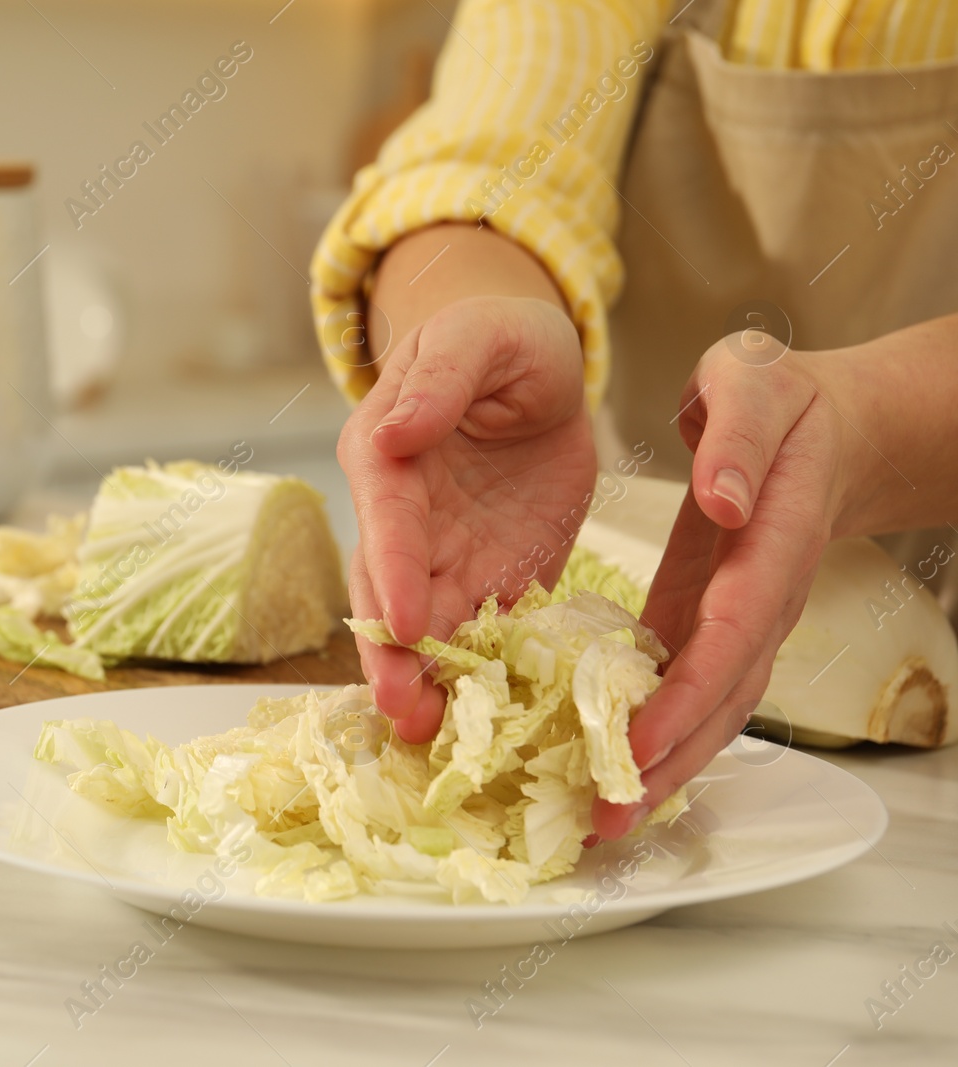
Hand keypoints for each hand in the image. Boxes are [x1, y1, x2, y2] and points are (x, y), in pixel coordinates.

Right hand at [338, 295, 595, 742]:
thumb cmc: (499, 340)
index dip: (391, 568)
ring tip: (430, 734)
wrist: (536, 373)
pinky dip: (480, 678)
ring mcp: (443, 558)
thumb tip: (393, 430)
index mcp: (387, 454)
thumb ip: (442, 377)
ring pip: (423, 629)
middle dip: (390, 652)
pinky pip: (481, 635)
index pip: (384, 517)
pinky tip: (487, 721)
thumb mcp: (479, 336)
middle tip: (401, 708)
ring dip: (424, 681)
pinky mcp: (490, 583)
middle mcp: (403, 519)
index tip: (404, 618)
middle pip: (385, 591)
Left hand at [592, 333, 849, 838]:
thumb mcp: (755, 382)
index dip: (688, 693)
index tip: (639, 742)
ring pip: (715, 709)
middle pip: (725, 696)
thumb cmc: (783, 400)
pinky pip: (693, 690)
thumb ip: (737, 434)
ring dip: (666, 767)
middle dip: (671, 761)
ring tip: (608, 819)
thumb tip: (725, 499)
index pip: (730, 632)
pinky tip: (614, 770)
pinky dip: (660, 735)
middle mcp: (761, 599)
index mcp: (768, 542)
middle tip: (610, 817)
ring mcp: (740, 620)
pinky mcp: (712, 623)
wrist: (827, 428)